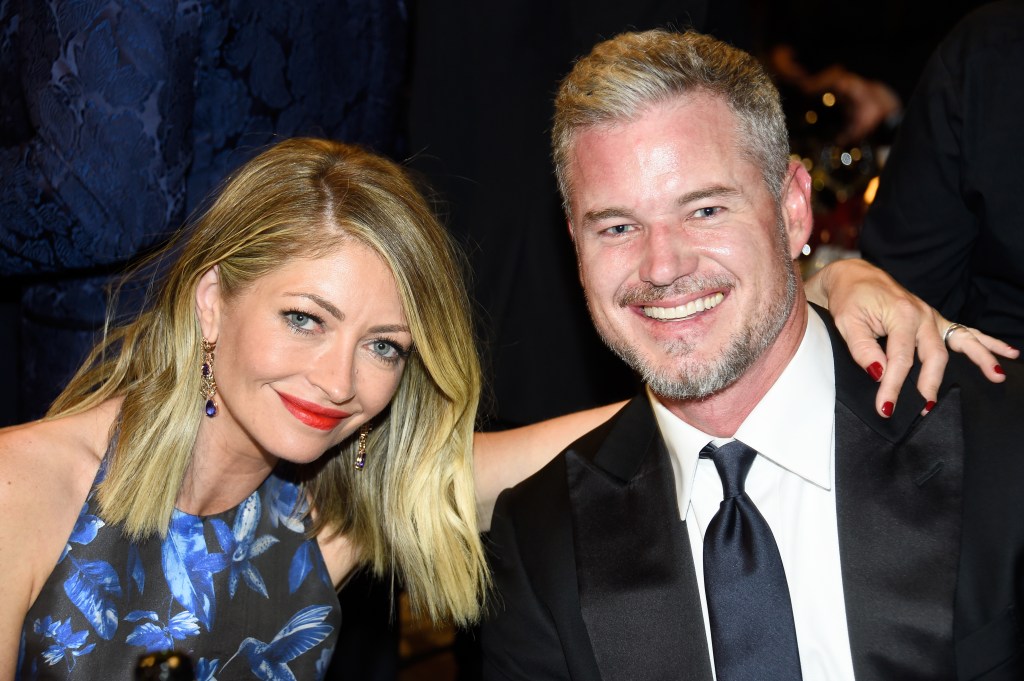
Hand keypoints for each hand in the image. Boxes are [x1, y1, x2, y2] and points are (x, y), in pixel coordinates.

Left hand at [806, 258, 1018, 416]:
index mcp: (901, 314)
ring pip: (961, 341)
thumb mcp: (847, 322)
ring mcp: (932, 317)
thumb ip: (862, 348)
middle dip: (931, 383)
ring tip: (997, 376)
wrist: (854, 276)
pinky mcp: (934, 320)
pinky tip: (1007, 353)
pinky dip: (986, 343)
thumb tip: (878, 372)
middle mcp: (922, 315)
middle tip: (925, 408)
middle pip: (934, 355)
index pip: (900, 358)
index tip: (885, 407)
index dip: (893, 386)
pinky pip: (965, 332)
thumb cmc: (850, 298)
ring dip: (980, 359)